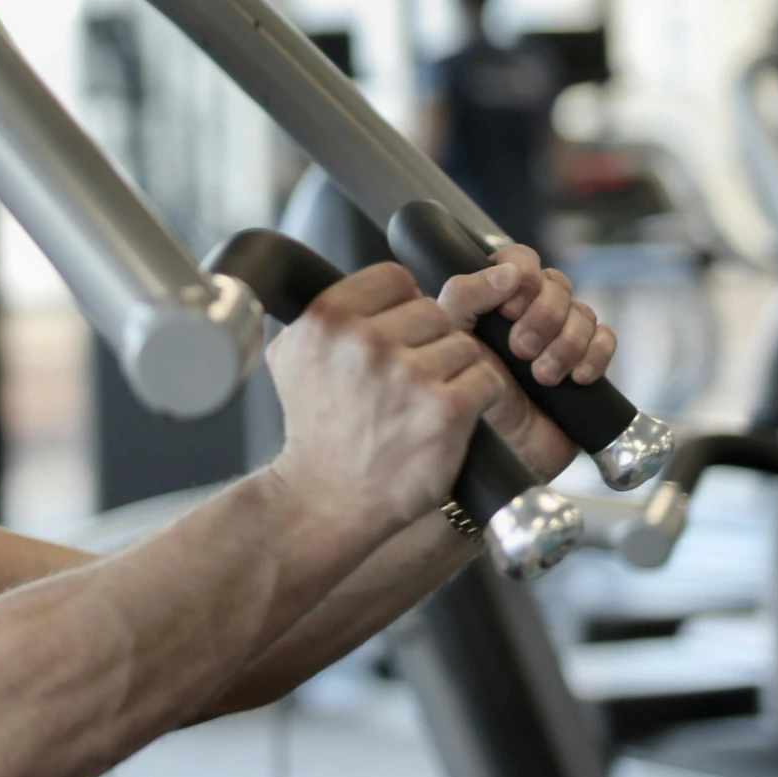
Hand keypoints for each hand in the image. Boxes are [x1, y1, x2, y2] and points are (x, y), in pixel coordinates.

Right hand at [263, 261, 510, 538]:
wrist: (326, 497)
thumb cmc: (314, 428)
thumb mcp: (291, 357)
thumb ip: (322, 313)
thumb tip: (364, 283)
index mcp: (328, 319)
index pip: (396, 279)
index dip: (401, 309)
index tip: (394, 338)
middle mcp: (365, 341)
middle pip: (434, 311)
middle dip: (427, 343)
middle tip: (406, 380)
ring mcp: (408, 375)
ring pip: (464, 345)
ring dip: (453, 373)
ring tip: (422, 403)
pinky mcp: (445, 410)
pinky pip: (486, 379)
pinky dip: (475, 399)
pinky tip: (446, 419)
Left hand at [433, 245, 617, 480]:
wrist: (490, 457)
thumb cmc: (460, 400)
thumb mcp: (451, 341)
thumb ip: (464, 296)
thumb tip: (510, 271)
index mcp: (491, 303)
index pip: (520, 261)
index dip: (522, 275)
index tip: (509, 309)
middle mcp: (526, 317)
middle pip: (556, 284)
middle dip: (544, 314)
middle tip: (521, 350)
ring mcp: (557, 340)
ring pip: (583, 311)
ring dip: (565, 341)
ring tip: (541, 375)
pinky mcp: (583, 365)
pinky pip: (606, 338)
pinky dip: (595, 354)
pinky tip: (575, 378)